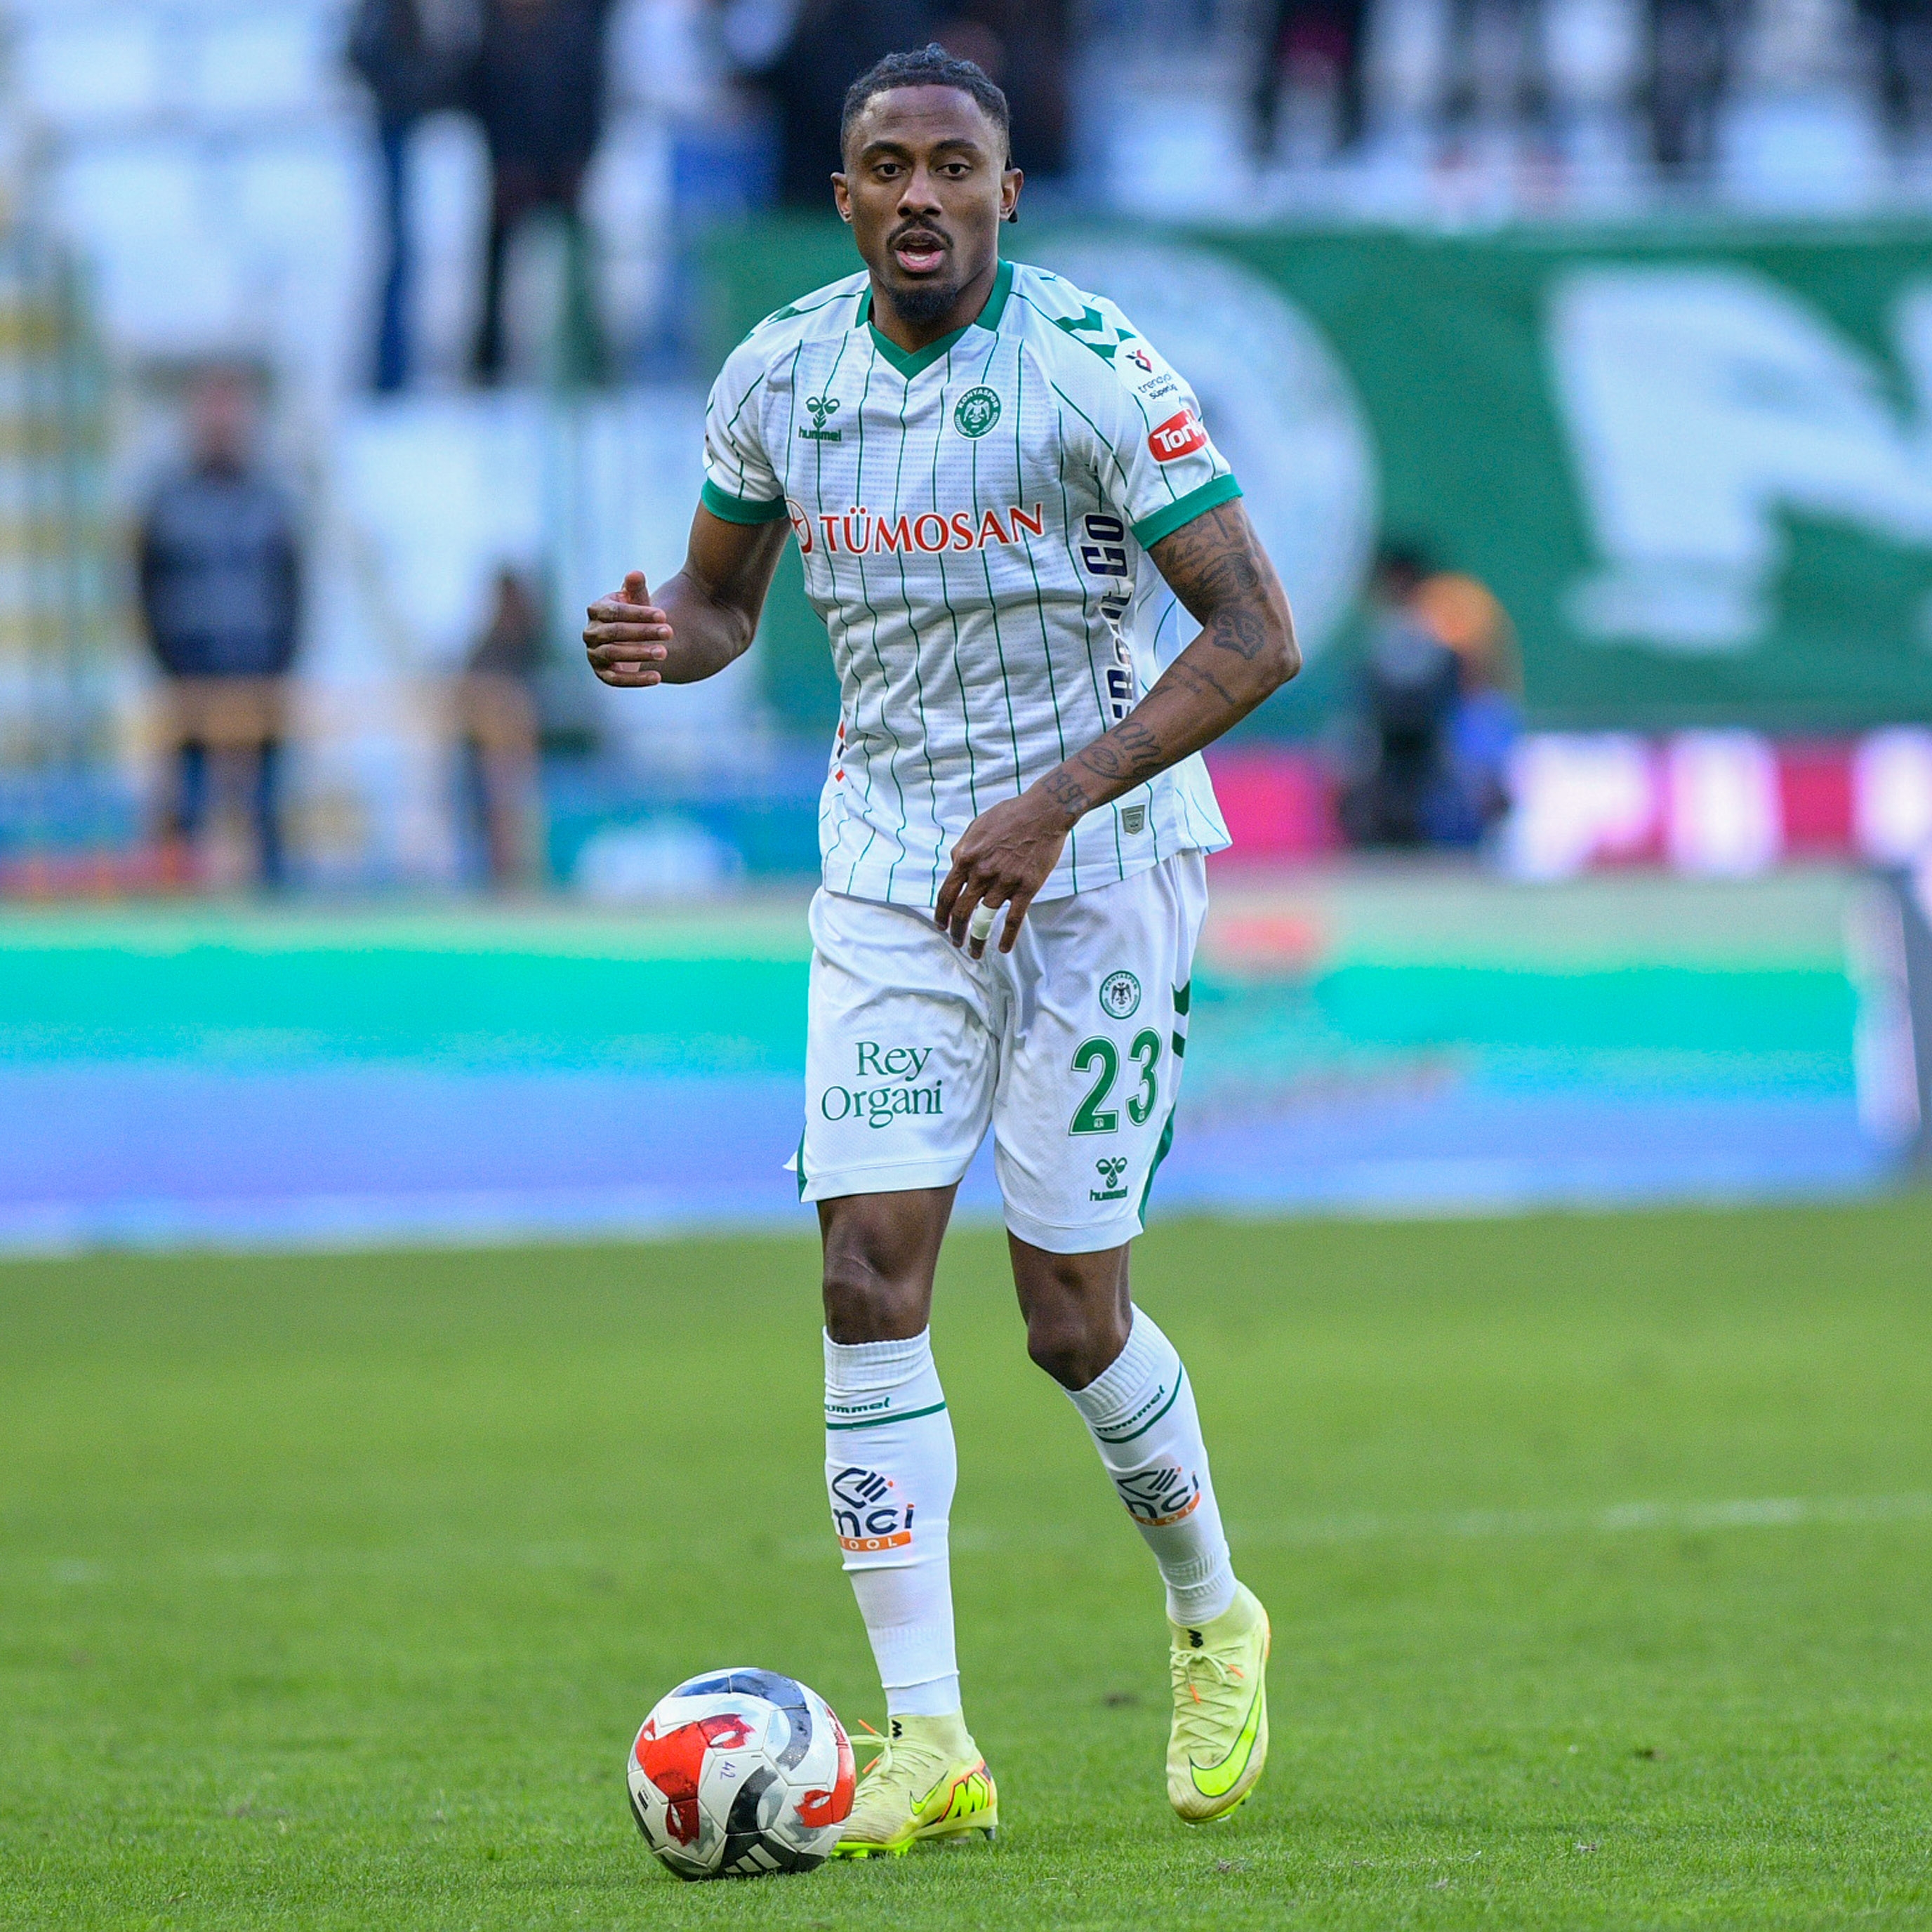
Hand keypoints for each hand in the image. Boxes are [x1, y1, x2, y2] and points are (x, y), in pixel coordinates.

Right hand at [584, 571, 671, 685]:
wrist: (632, 638)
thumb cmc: (634, 614)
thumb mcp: (636, 600)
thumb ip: (635, 588)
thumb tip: (636, 574)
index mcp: (596, 610)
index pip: (614, 611)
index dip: (638, 613)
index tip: (663, 615)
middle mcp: (590, 632)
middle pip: (615, 632)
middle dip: (643, 632)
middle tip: (669, 632)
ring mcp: (594, 654)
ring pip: (614, 654)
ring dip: (640, 653)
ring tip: (664, 652)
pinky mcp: (602, 674)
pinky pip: (616, 679)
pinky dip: (637, 679)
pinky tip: (657, 677)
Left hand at [934, 784, 1080, 957]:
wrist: (1043, 812)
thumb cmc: (1009, 816)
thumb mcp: (975, 827)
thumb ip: (962, 850)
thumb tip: (954, 866)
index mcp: (966, 858)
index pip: (946, 894)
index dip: (941, 914)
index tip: (941, 926)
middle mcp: (982, 872)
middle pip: (962, 911)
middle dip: (956, 931)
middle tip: (956, 942)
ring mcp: (1005, 881)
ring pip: (985, 919)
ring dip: (977, 940)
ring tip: (974, 952)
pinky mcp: (1027, 887)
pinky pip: (1014, 920)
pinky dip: (1007, 938)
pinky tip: (1002, 949)